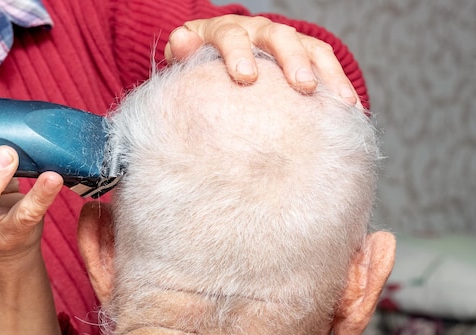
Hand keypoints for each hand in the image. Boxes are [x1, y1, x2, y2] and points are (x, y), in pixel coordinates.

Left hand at [165, 15, 358, 105]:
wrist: (222, 55)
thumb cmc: (202, 63)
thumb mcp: (187, 57)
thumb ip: (182, 51)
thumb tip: (180, 41)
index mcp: (225, 31)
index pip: (231, 35)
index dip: (238, 52)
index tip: (245, 76)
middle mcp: (259, 31)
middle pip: (278, 37)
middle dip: (292, 61)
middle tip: (301, 87)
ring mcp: (284, 40)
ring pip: (309, 48)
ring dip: (325, 73)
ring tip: (338, 102)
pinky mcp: (305, 52)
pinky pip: (327, 62)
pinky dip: (340, 83)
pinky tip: (350, 108)